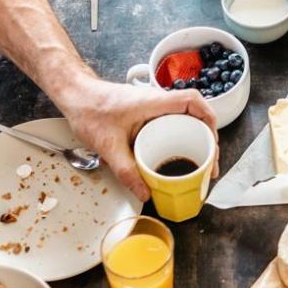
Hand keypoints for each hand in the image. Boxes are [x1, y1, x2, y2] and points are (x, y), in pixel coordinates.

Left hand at [58, 76, 217, 200]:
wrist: (75, 95)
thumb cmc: (88, 108)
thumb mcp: (107, 145)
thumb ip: (126, 171)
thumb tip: (146, 192)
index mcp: (153, 102)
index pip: (192, 101)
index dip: (209, 118)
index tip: (213, 141)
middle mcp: (157, 102)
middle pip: (195, 113)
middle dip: (207, 137)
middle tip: (209, 163)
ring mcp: (153, 107)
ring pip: (185, 119)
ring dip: (195, 138)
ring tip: (199, 162)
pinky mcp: (148, 113)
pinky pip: (172, 123)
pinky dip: (180, 138)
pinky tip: (176, 156)